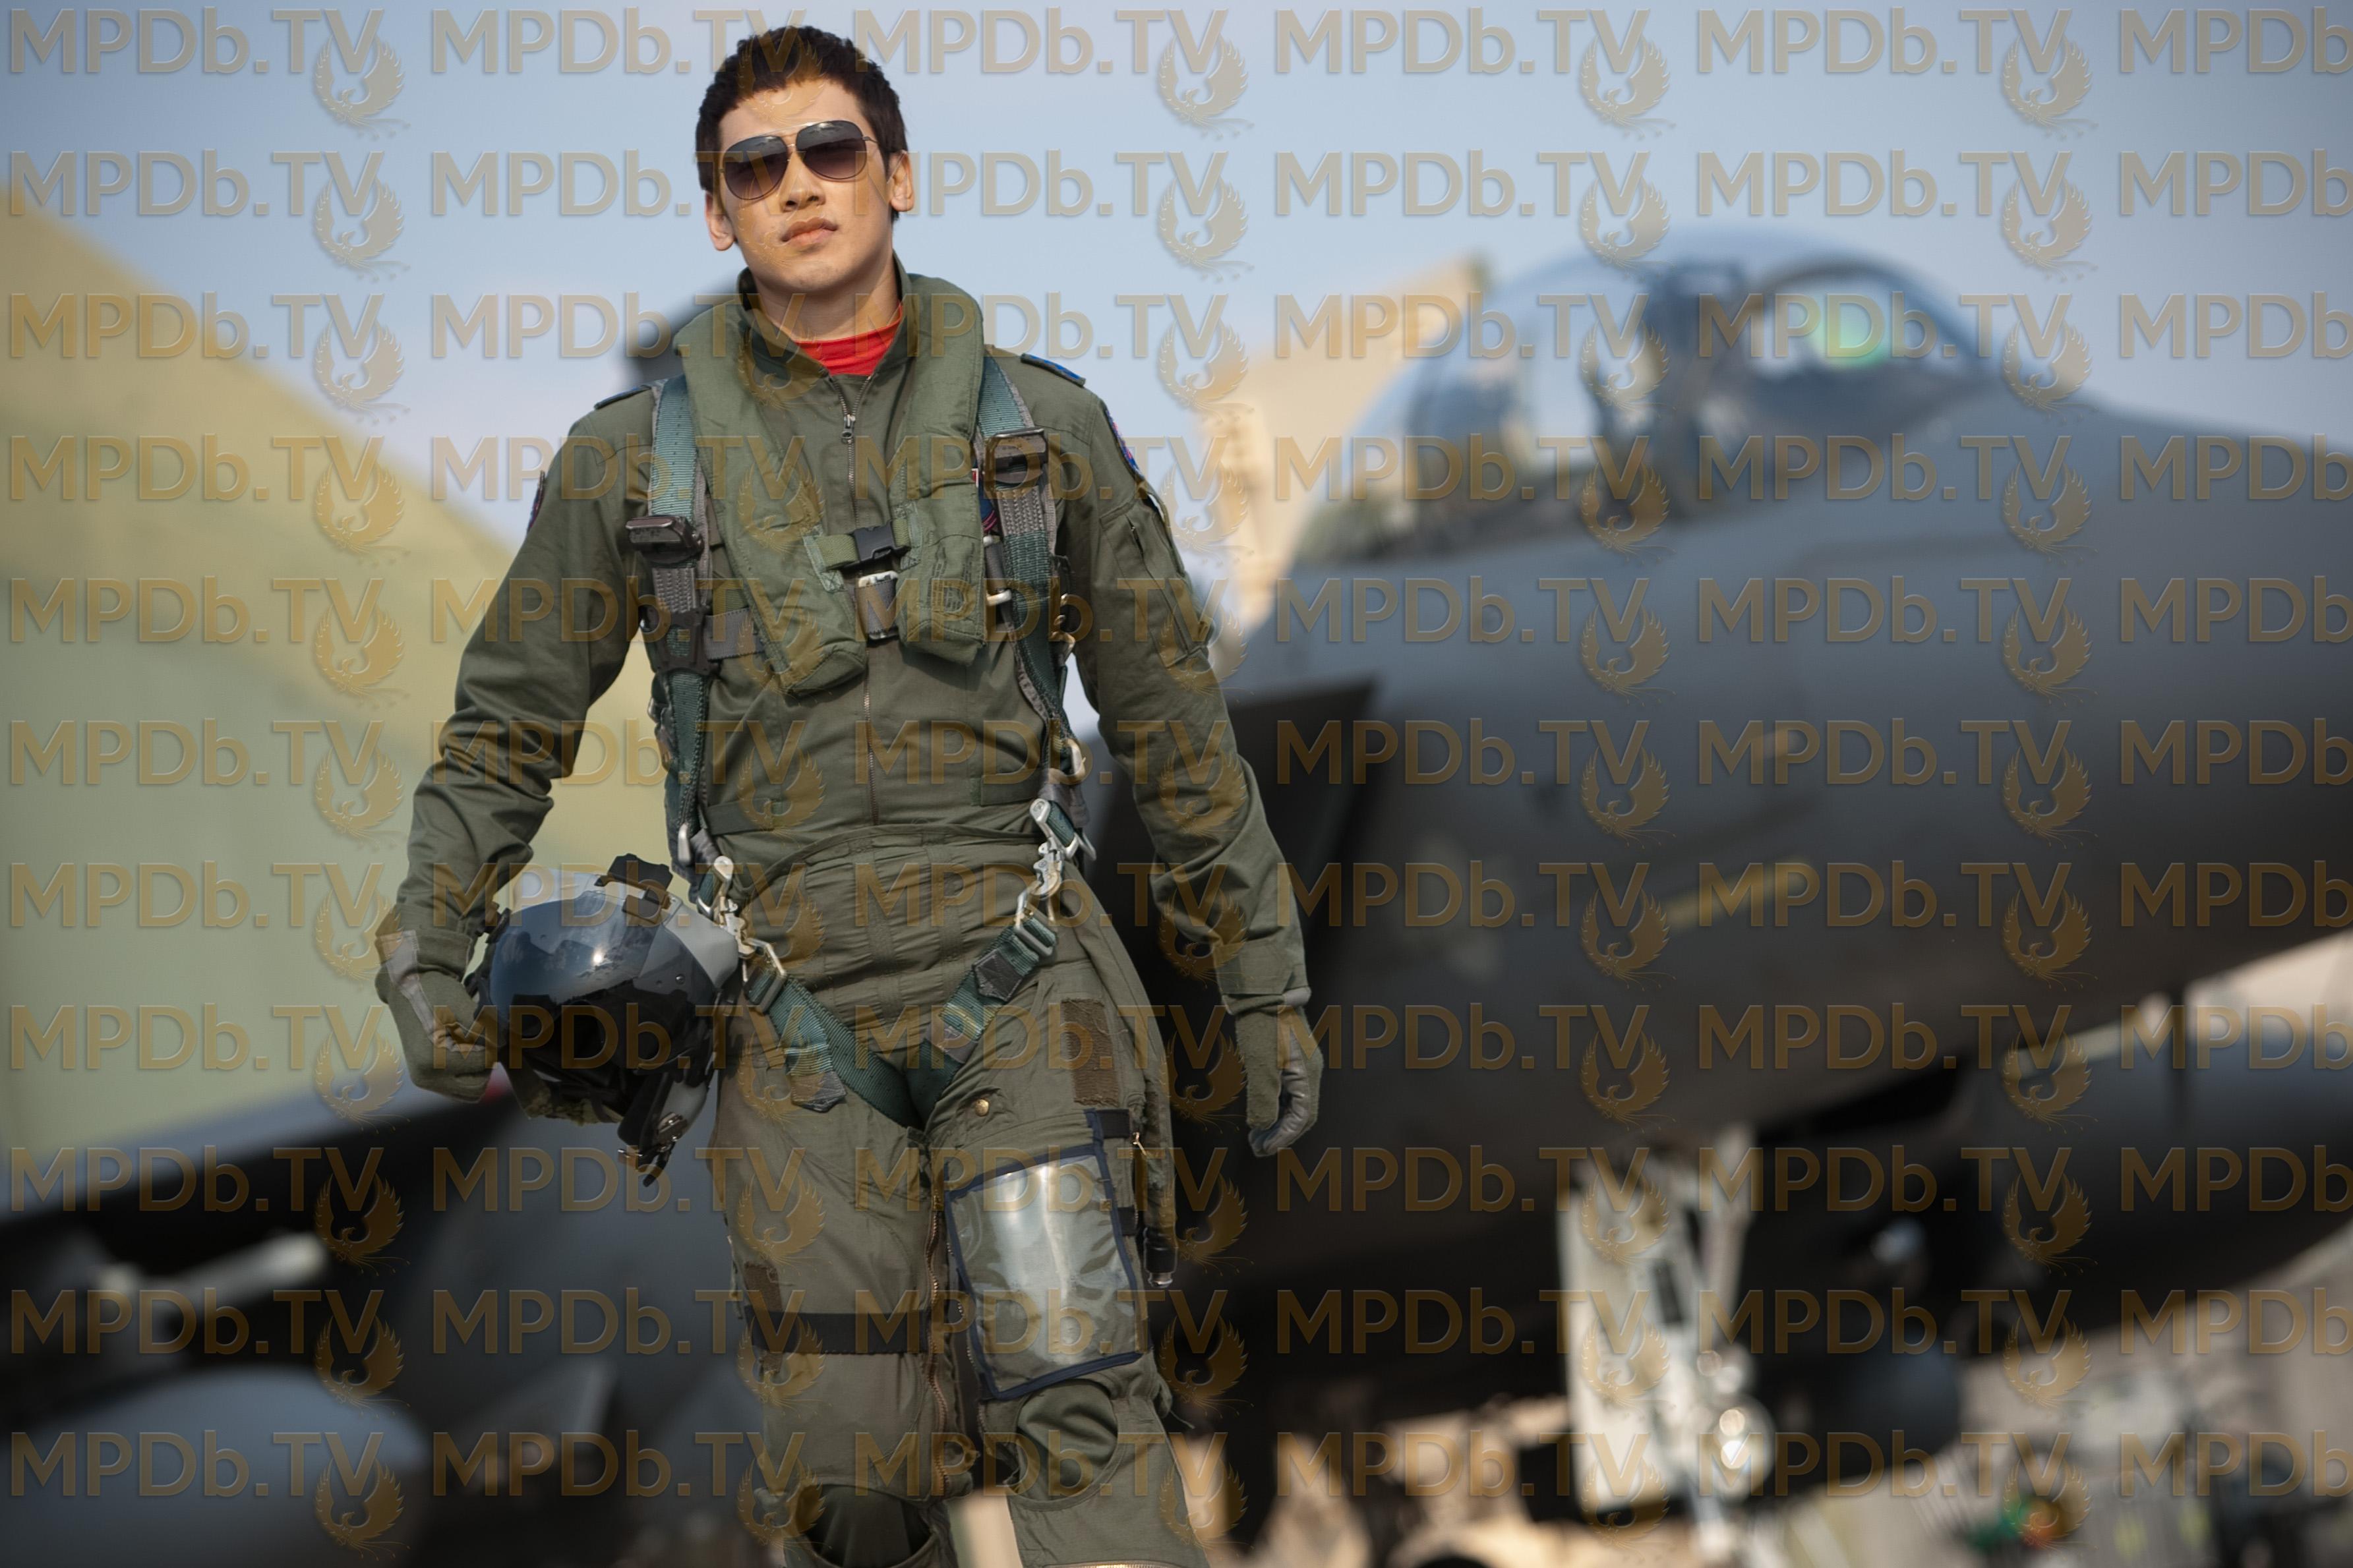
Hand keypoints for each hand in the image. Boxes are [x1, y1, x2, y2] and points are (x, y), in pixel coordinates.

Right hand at [374, 933, 490, 1100]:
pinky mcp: (425, 1077)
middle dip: (484, 1064)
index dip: (492, 1046)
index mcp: (434, 1061)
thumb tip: (504, 1044)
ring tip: (471, 1047)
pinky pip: (457, 1086)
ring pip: (468, 1091)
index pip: (484, 1064)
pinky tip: (462, 1052)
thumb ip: (487, 1030)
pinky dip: (465, 1073)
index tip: (488, 1031)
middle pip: (476, 1087)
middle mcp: (426, 1077)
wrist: (409, 987)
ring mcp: (423, 1079)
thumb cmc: (437, 994)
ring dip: (476, 1071)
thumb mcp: (465, 1008)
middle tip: (481, 1042)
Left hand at [1236, 1004, 1320, 1156]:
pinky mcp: (1290, 1056)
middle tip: (1257, 1147)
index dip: (1283, 1137)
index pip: (1302, 1117)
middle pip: (1301, 1113)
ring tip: (1255, 1134)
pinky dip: (1275, 1105)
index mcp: (1307, 1075)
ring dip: (1276, 1121)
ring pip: (1294, 1102)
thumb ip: (1263, 1098)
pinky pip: (1288, 1089)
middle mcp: (1310, 1071)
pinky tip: (1260, 1110)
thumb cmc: (1262, 1022)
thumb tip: (1263, 1128)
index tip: (1263, 1149)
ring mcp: (1301, 1063)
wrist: (1263, 986)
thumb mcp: (1260, 1063)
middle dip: (1280, 1134)